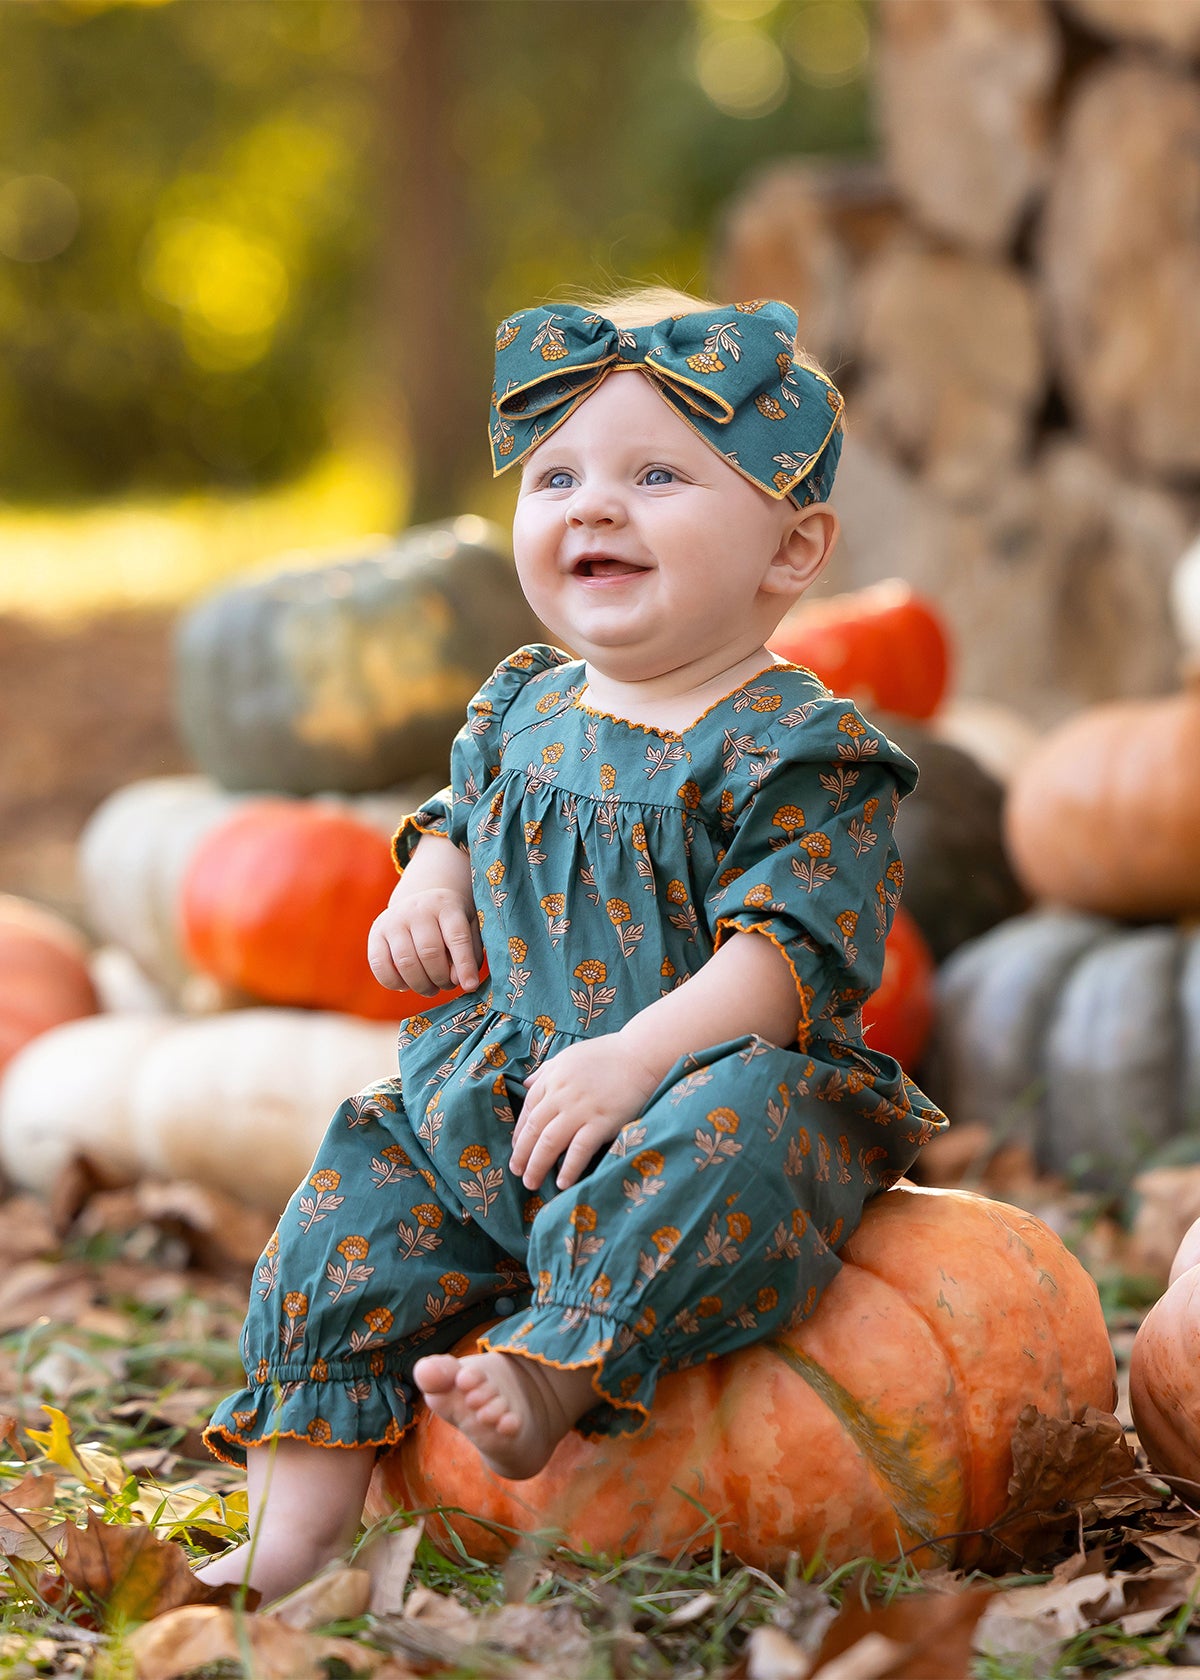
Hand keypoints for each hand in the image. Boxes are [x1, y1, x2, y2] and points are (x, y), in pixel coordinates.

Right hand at [367, 887, 482, 995]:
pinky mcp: (375, 933)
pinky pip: (379, 965)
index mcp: (446, 905)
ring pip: (406, 962)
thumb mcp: (468, 929)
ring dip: (421, 985)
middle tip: (447, 986)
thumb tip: (457, 981)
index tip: (470, 986)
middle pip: (429, 952)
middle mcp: (418, 909)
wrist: (420, 900)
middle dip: (441, 979)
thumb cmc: (449, 922)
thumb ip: (469, 954)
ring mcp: (393, 920)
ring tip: (431, 989)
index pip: (457, 937)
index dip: (464, 965)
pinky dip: (394, 983)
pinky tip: (406, 986)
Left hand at [511, 1037, 660, 1191]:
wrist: (642, 1055)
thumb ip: (546, 1071)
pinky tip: (563, 1183)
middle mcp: (561, 1095)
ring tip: (532, 1182)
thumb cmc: (608, 1055)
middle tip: (516, 1172)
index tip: (517, 1149)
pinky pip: (579, 1149)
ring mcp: (580, 1109)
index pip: (528, 1110)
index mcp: (552, 1078)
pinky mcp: (601, 1122)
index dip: (519, 1133)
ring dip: (537, 1165)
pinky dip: (569, 1167)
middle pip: (534, 1129)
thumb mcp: (569, 1056)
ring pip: (550, 1142)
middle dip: (522, 1154)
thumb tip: (526, 1084)